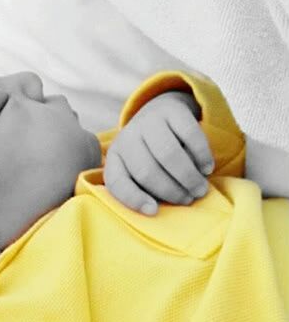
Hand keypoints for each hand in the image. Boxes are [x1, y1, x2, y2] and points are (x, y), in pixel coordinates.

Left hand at [104, 91, 213, 214]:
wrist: (160, 114)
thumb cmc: (150, 154)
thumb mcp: (139, 171)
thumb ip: (144, 189)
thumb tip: (155, 209)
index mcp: (115, 157)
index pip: (117, 181)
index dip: (133, 199)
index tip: (153, 211)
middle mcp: (127, 137)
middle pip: (146, 171)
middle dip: (170, 191)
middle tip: (188, 200)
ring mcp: (148, 121)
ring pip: (167, 154)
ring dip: (187, 176)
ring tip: (200, 189)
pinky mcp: (171, 110)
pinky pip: (189, 135)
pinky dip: (201, 155)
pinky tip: (206, 168)